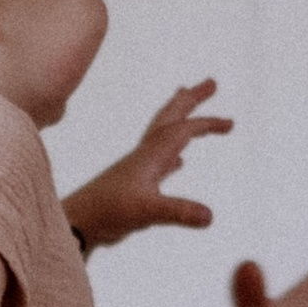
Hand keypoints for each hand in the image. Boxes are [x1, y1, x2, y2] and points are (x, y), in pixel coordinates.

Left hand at [62, 80, 231, 252]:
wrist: (76, 224)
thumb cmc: (107, 214)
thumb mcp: (147, 212)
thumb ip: (179, 212)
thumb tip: (211, 216)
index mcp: (150, 155)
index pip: (183, 130)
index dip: (207, 124)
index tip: (231, 123)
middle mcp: (144, 155)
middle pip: (170, 117)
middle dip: (191, 99)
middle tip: (211, 82)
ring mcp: (138, 169)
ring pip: (163, 135)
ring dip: (179, 117)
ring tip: (188, 102)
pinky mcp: (133, 185)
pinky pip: (159, 162)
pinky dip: (172, 156)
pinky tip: (179, 162)